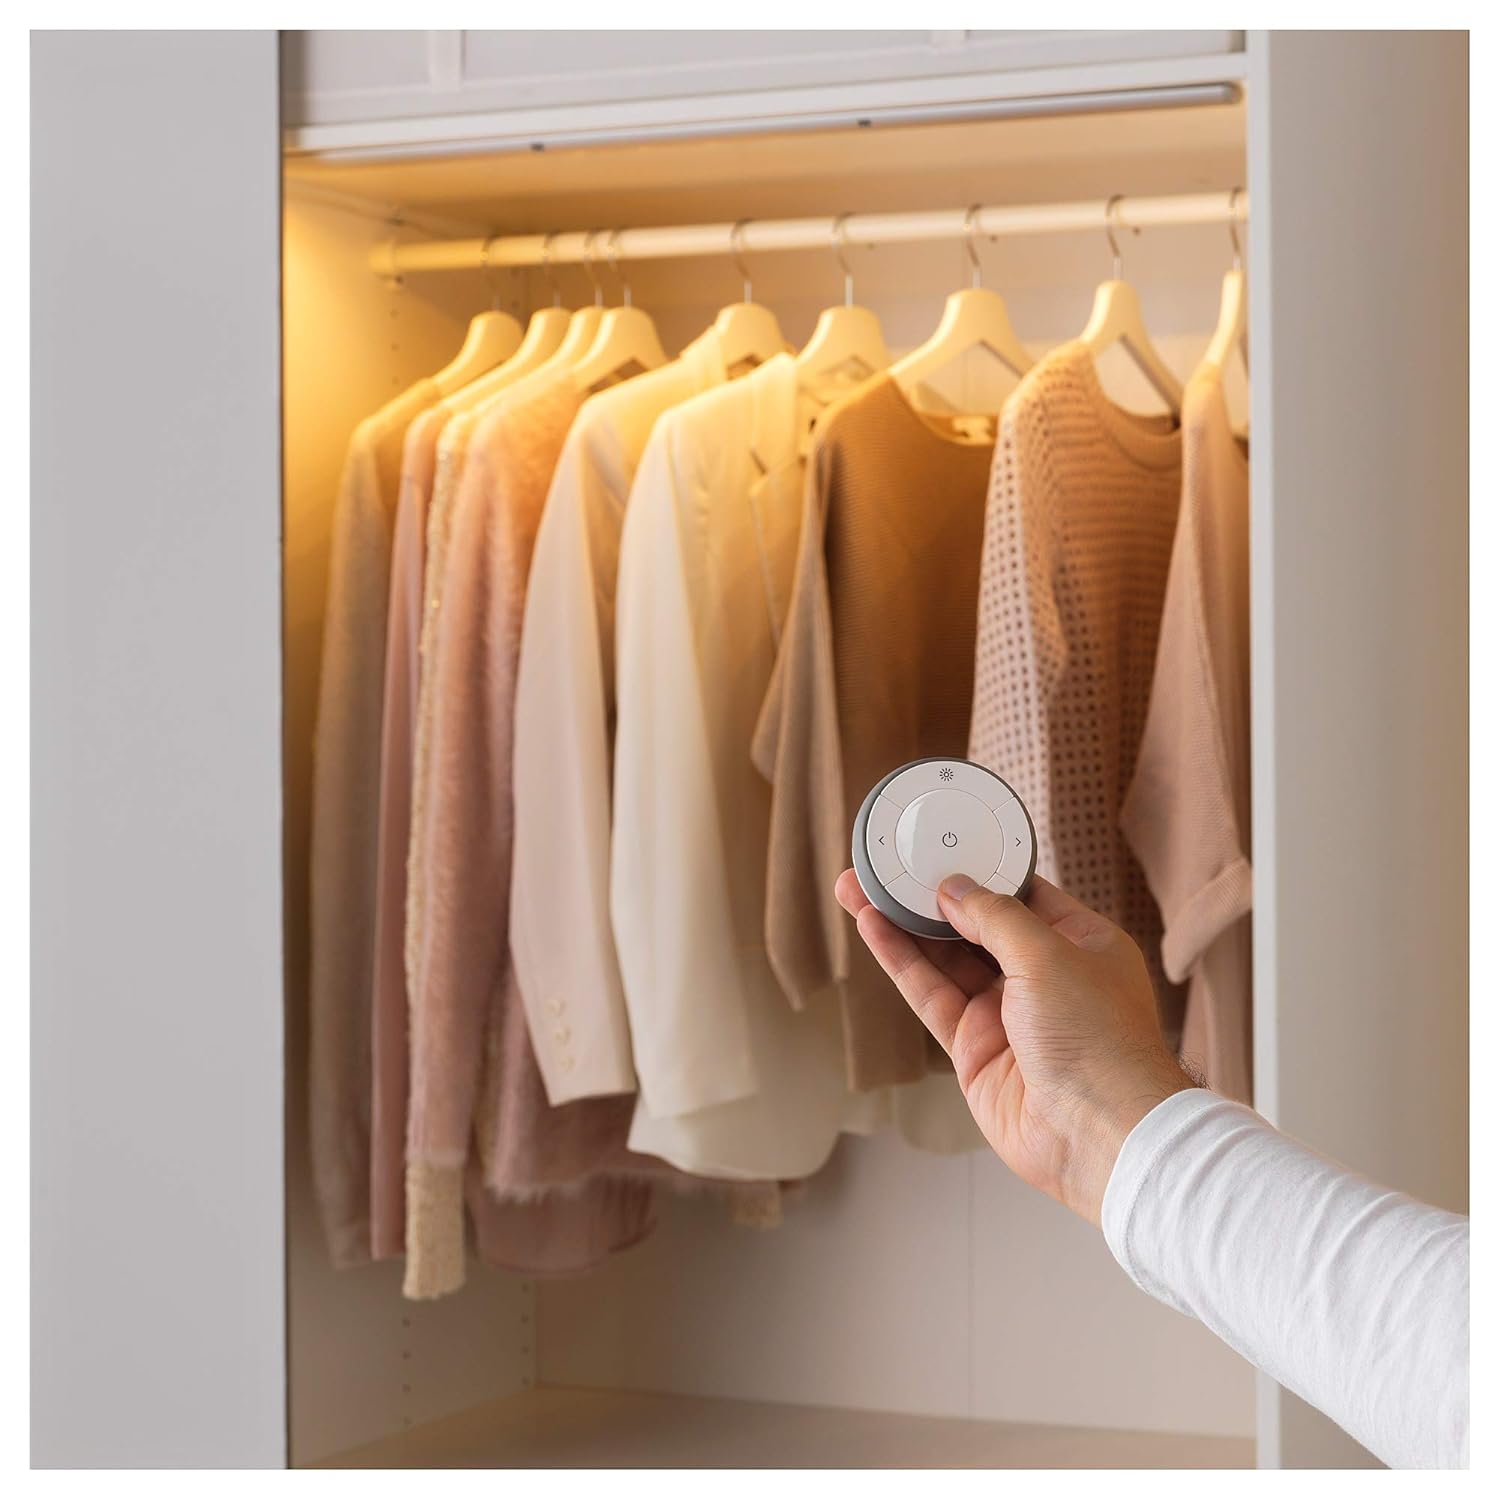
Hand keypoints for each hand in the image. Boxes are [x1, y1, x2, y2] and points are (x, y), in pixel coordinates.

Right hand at [834, 870, 1195, 1224]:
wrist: (1100, 1135)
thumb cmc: (1099, 1040)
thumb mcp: (1049, 954)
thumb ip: (995, 916)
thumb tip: (954, 889)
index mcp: (1080, 944)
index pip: (1021, 895)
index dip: (977, 871)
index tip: (937, 847)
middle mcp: (1042, 977)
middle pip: (973, 926)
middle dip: (928, 897)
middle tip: (884, 865)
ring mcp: (1005, 1015)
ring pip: (943, 959)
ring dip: (901, 924)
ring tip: (859, 887)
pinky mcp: (974, 1049)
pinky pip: (930, 995)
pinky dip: (901, 962)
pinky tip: (872, 929)